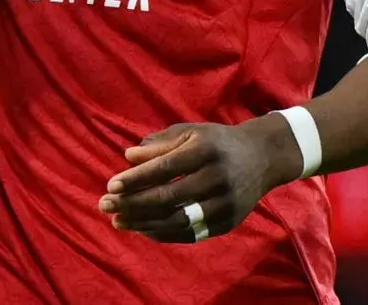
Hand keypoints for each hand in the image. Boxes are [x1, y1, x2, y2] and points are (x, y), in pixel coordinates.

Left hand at [98, 117, 300, 242]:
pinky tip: (143, 229)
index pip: (165, 169)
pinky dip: (164, 234)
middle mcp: (218, 178)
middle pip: (169, 197)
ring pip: (179, 220)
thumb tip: (127, 158)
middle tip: (105, 206)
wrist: (262, 158)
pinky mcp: (228, 222)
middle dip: (133, 204)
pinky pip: (192, 234)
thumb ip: (159, 145)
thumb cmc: (215, 142)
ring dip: (144, 223)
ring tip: (119, 221)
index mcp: (206, 151)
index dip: (137, 179)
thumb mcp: (189, 133)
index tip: (110, 186)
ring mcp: (225, 204)